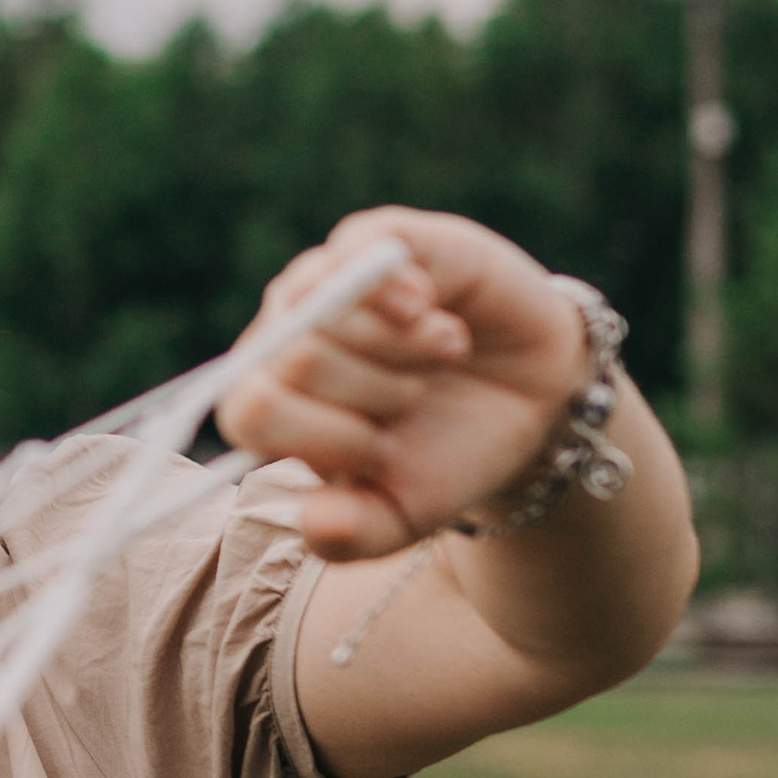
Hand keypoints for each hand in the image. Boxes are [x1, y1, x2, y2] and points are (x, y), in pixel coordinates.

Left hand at [216, 207, 591, 558]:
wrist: (529, 402)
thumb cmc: (446, 456)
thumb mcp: (402, 515)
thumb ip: (350, 535)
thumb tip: (314, 522)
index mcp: (273, 406)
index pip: (248, 411)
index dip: (321, 435)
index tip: (381, 451)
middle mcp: (286, 337)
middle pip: (296, 360)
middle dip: (375, 394)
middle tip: (417, 399)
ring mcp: (327, 282)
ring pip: (330, 307)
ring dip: (403, 349)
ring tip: (444, 355)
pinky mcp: (379, 242)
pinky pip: (361, 251)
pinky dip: (399, 291)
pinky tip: (431, 312)